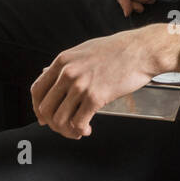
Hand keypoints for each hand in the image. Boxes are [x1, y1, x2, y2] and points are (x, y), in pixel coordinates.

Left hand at [31, 28, 171, 138]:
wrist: (142, 50)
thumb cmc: (119, 49)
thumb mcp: (85, 50)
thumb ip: (67, 64)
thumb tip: (48, 74)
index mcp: (63, 61)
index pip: (37, 90)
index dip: (37, 108)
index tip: (44, 117)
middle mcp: (68, 73)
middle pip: (45, 108)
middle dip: (53, 123)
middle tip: (63, 127)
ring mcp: (81, 85)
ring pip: (59, 119)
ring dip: (66, 130)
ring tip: (77, 131)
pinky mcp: (96, 97)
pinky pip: (78, 123)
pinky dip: (80, 130)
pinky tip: (87, 129)